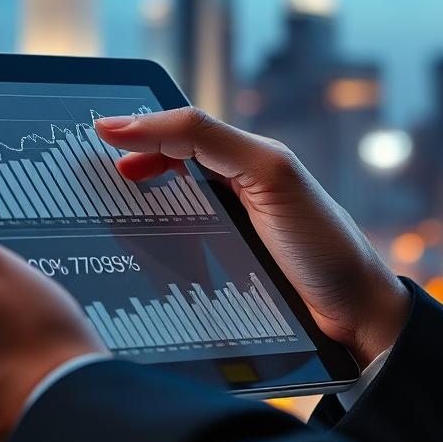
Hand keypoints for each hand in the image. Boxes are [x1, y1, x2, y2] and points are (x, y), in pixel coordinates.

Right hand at [96, 107, 408, 365]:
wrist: (357, 317)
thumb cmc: (321, 240)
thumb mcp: (267, 171)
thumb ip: (204, 137)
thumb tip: (133, 124)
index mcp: (244, 158)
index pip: (178, 131)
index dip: (138, 130)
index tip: (93, 137)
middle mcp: (233, 190)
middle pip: (166, 169)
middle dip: (127, 169)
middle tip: (86, 180)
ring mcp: (227, 232)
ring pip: (166, 214)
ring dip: (134, 214)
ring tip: (100, 218)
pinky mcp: (223, 272)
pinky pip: (175, 253)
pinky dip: (150, 250)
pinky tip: (132, 257)